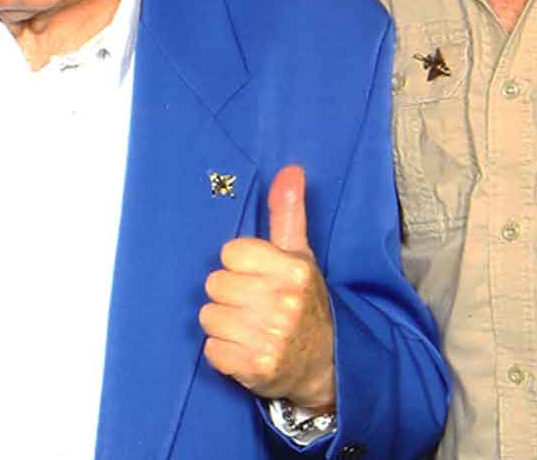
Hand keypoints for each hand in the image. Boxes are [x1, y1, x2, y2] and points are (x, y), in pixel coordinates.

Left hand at [199, 165, 337, 412]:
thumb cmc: (306, 304)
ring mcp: (270, 337)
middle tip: (254, 306)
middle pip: (215, 284)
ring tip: (250, 329)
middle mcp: (283, 303)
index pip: (230, 253)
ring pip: (209, 316)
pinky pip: (211, 349)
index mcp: (293, 270)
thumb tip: (291, 170)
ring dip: (224, 325)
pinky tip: (246, 350)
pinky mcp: (255, 367)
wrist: (328, 366)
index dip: (240, 266)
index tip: (258, 278)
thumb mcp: (301, 257)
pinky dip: (224, 353)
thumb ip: (289, 214)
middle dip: (230, 295)